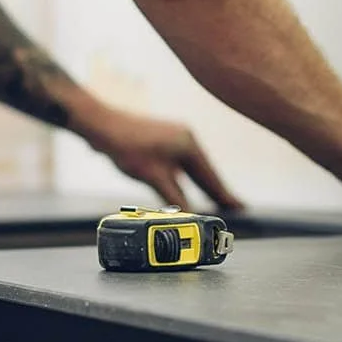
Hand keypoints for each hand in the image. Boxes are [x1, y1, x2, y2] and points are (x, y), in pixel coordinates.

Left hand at [83, 108, 243, 211]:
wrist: (101, 125)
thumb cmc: (127, 147)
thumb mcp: (154, 177)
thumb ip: (174, 198)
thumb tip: (190, 216)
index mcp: (189, 145)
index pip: (211, 177)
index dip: (225, 195)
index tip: (240, 208)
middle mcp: (185, 138)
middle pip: (205, 172)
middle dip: (217, 191)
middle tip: (233, 208)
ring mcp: (173, 137)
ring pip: (193, 167)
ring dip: (201, 185)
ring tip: (215, 201)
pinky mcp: (161, 140)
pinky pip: (181, 163)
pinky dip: (187, 177)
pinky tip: (186, 186)